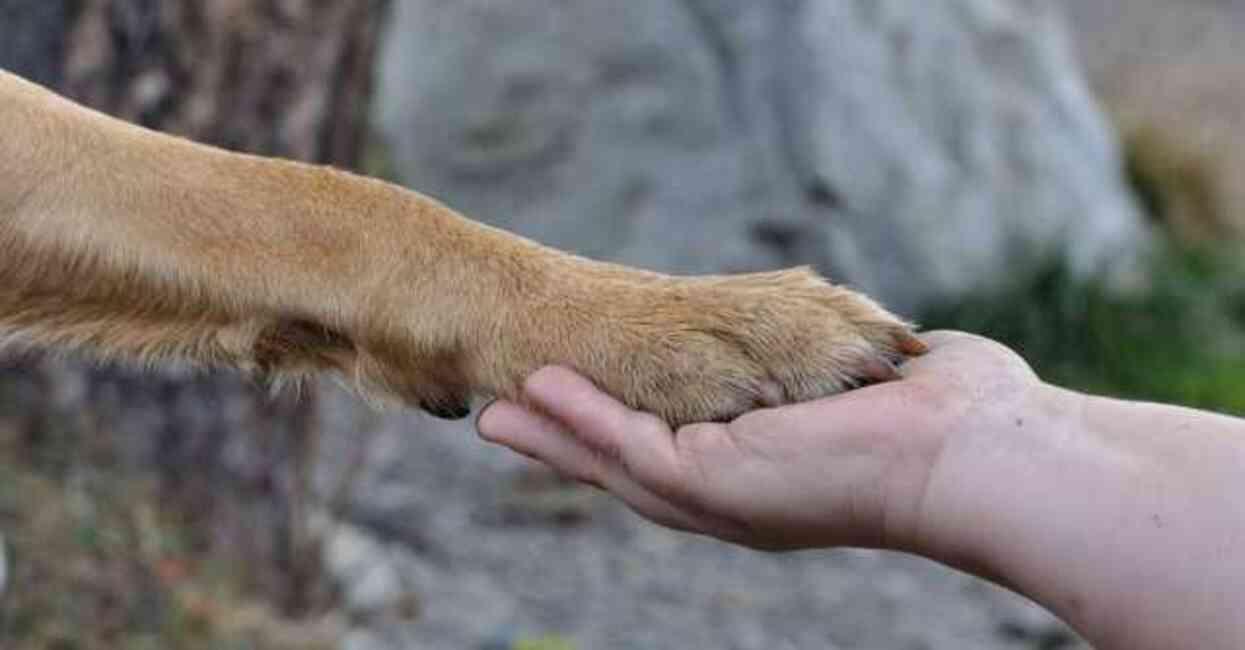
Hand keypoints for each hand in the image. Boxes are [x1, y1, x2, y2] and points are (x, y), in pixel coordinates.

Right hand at [476, 331, 1039, 551]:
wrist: (978, 451)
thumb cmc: (950, 415)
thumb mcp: (871, 381)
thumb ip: (846, 366)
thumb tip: (882, 346)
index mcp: (765, 475)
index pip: (675, 451)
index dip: (619, 430)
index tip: (575, 403)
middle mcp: (734, 496)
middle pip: (626, 469)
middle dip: (564, 444)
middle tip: (501, 419)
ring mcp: (719, 495)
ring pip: (612, 464)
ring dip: (553, 434)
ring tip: (497, 409)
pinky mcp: (714, 481)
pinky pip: (627, 446)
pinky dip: (579, 420)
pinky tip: (537, 392)